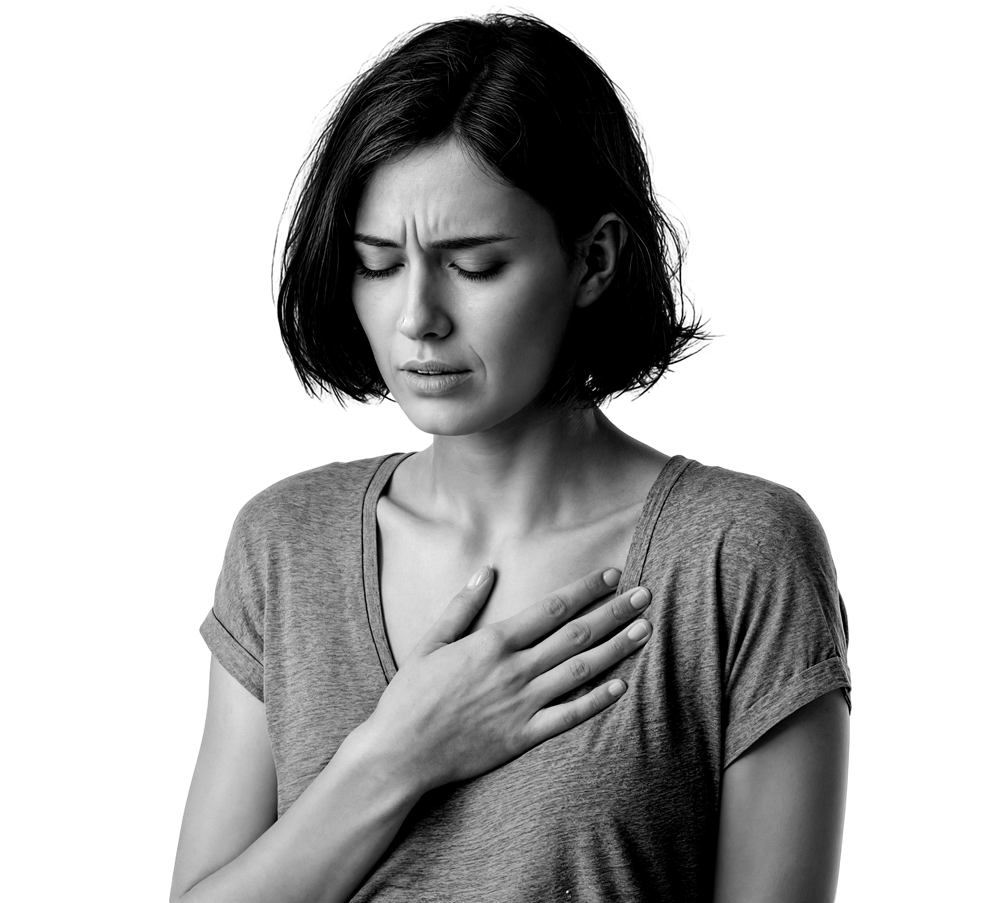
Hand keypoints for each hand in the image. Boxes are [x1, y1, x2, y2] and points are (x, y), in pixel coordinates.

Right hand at [359, 565, 652, 792]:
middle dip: (614, 612)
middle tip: (645, 596)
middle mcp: (514, 669)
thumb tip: (485, 571)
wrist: (400, 752)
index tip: (611, 575)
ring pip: (580, 671)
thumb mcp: (430, 642)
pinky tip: (622, 685)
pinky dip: (597, 701)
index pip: (552, 608)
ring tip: (644, 631)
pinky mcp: (523, 736)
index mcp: (493, 642)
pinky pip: (569, 716)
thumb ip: (461, 606)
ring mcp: (522, 704)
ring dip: (616, 648)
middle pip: (576, 635)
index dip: (585, 590)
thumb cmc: (410, 695)